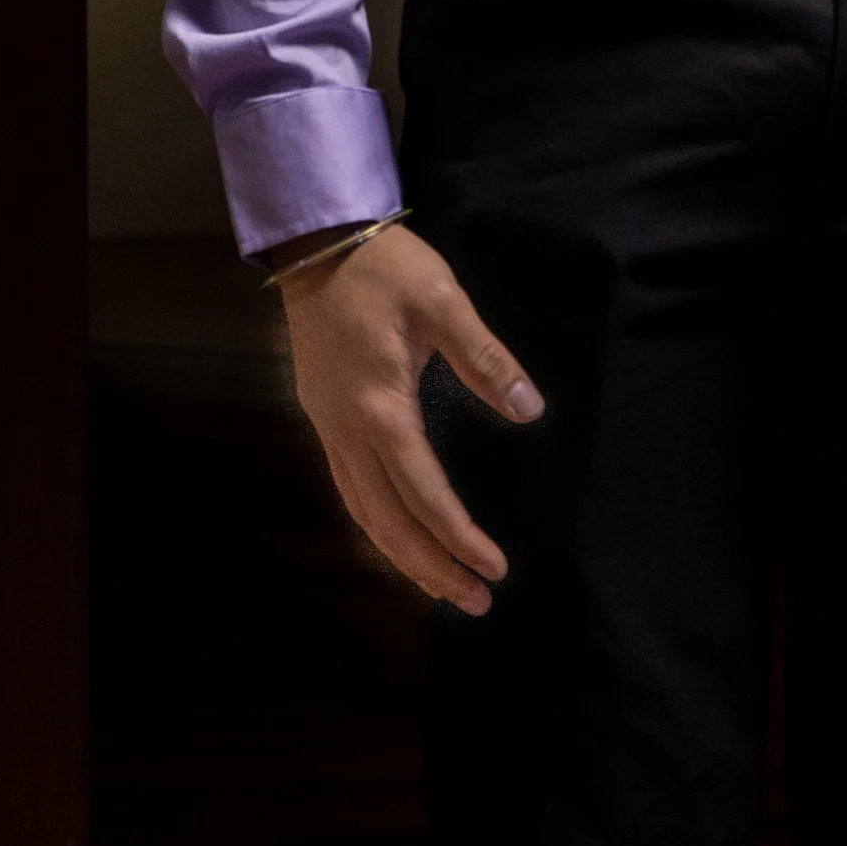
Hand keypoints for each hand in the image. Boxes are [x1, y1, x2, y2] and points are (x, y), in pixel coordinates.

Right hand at [276, 222, 541, 616]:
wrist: (316, 245)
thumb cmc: (385, 269)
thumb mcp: (443, 303)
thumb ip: (486, 360)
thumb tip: (529, 411)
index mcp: (380, 408)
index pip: (423, 492)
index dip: (459, 537)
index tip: (495, 569)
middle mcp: (347, 431)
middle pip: (386, 521)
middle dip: (431, 567)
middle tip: (475, 601)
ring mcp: (329, 427)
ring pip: (362, 512)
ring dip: (402, 554)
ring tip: (442, 586)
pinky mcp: (324, 416)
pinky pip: (351, 489)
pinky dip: (378, 524)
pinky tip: (400, 534)